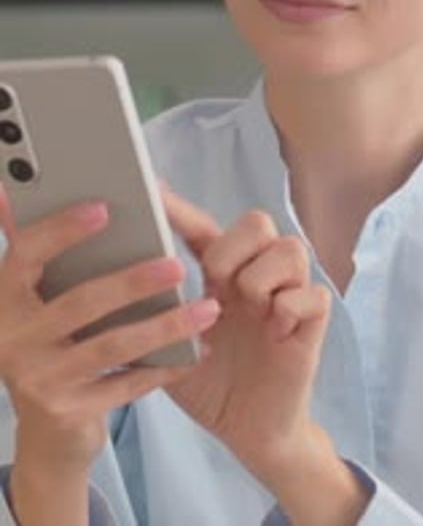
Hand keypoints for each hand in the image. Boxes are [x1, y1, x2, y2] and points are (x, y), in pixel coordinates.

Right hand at [0, 185, 220, 521]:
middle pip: (79, 303)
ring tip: (208, 310)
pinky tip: (197, 352)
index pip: (25, 254)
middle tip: (178, 265)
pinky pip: (126, 386)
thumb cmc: (51, 340)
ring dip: (164, 326)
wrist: (47, 427)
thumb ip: (35, 247)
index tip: (104, 208)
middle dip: (133, 282)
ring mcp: (38, 379)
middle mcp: (11, 338)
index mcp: (4, 296)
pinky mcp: (68, 412)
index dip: (61, 230)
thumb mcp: (36, 296)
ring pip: (111, 346)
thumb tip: (13, 188)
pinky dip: (164, 368)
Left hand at [162, 189, 331, 483]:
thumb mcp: (169, 345)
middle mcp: (256, 276)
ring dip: (261, 277)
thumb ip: (153, 311)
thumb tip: (122, 277)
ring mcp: (287, 296)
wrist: (246, 431)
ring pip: (290, 248)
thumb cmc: (207, 384)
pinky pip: (312, 293)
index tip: (151, 190)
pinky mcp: (312, 323)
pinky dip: (290, 308)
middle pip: (257, 221)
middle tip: (216, 283)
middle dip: (232, 247)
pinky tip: (274, 333)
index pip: (203, 227)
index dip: (179, 208)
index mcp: (221, 274)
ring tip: (247, 311)